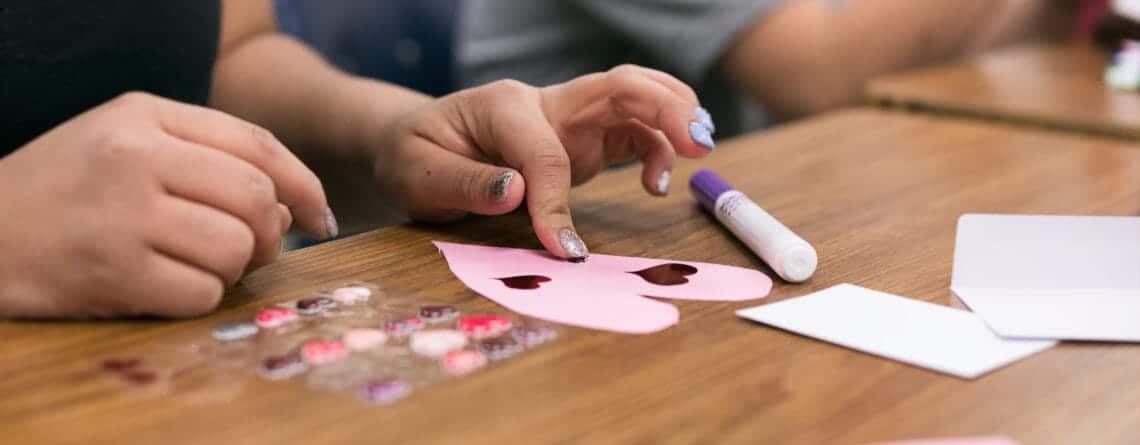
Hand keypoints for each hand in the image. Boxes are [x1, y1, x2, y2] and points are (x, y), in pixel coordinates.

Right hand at [0, 92, 332, 317]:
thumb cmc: (67, 188)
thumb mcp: (128, 140)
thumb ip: (210, 154)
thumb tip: (294, 207)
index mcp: (145, 117)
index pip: (256, 145)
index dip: (303, 184)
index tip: (319, 215)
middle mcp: (135, 159)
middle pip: (256, 200)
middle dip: (269, 233)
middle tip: (251, 248)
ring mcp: (123, 216)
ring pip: (236, 249)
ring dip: (232, 268)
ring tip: (196, 263)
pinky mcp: (114, 273)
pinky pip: (203, 292)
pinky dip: (200, 296)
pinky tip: (168, 285)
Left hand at [374, 65, 715, 258]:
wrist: (416, 142)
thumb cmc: (415, 155)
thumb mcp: (418, 173)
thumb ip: (465, 183)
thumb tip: (517, 194)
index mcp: (503, 106)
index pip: (545, 152)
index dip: (556, 202)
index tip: (563, 251)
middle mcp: (545, 103)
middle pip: (618, 85)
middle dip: (664, 106)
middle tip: (699, 141)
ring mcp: (569, 118)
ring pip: (636, 99)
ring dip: (674, 116)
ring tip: (701, 149)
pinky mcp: (584, 140)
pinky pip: (632, 133)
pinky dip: (657, 151)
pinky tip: (657, 185)